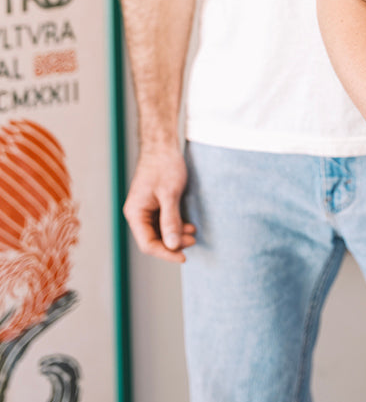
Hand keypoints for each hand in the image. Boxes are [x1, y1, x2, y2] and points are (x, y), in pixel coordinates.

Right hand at [123, 147, 195, 262]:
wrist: (163, 144)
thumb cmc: (164, 165)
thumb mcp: (169, 194)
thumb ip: (170, 221)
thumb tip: (172, 245)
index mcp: (135, 213)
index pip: (148, 244)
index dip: (166, 253)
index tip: (183, 257)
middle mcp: (138, 214)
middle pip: (154, 240)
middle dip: (173, 243)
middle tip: (193, 240)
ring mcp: (146, 209)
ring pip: (161, 232)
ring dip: (176, 235)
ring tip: (193, 232)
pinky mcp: (155, 204)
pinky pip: (164, 222)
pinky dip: (176, 226)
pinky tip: (188, 226)